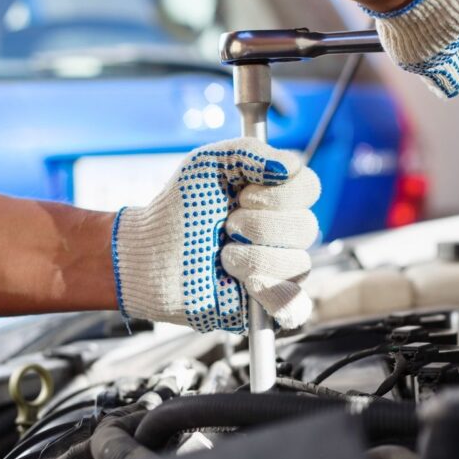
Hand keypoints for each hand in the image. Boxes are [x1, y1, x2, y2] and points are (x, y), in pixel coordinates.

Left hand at [111, 139, 319, 332]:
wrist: (148, 253)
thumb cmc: (178, 208)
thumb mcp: (207, 163)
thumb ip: (249, 152)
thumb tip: (290, 166)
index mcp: (275, 199)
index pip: (309, 189)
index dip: (280, 193)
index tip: (243, 195)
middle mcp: (282, 234)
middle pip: (306, 227)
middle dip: (259, 225)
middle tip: (226, 227)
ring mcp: (277, 270)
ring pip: (298, 265)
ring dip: (254, 258)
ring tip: (223, 257)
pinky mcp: (265, 306)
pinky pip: (295, 307)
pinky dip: (275, 296)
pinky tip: (246, 285)